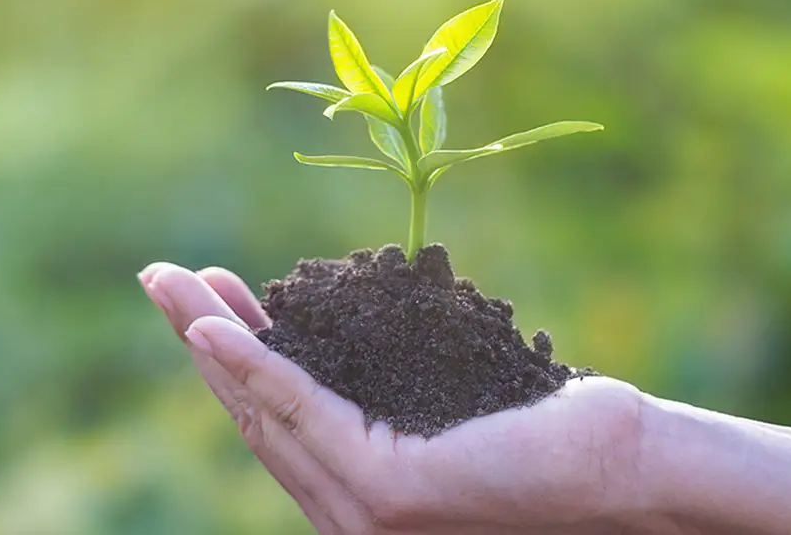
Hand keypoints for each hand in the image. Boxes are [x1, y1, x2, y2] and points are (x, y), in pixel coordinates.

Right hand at [139, 263, 660, 533]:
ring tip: (173, 286)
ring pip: (265, 412)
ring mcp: (366, 513)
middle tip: (158, 278)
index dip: (228, 359)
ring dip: (209, 342)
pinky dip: (256, 366)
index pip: (277, 421)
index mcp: (364, 494)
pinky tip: (221, 325)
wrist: (631, 477)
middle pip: (253, 415)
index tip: (201, 300)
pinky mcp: (389, 494)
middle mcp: (352, 516)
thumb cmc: (559, 438)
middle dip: (198, 339)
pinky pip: (305, 414)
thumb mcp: (446, 400)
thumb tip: (352, 330)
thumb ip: (387, 392)